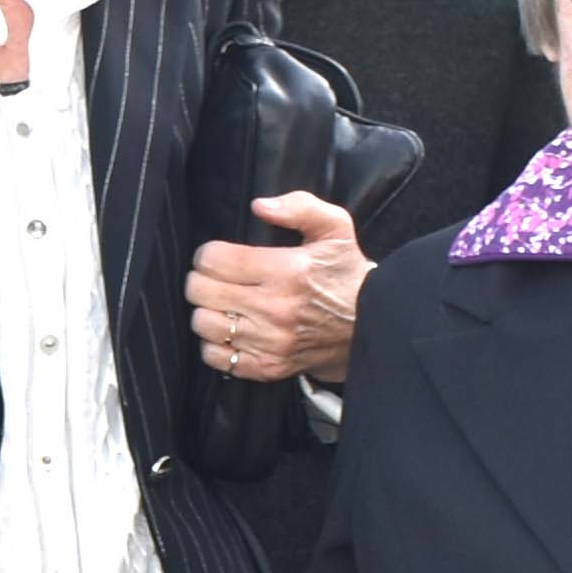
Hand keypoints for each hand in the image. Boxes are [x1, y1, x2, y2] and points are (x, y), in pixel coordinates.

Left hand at [188, 191, 366, 386]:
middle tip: (212, 278)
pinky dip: (214, 343)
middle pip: (201, 292)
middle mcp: (276, 308)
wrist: (371, 325)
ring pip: (203, 324)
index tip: (215, 255)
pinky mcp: (267, 367)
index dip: (207, 254)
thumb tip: (259, 205)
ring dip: (205, 310)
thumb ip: (300, 207)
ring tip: (221, 303)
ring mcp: (271, 342)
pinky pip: (216, 356)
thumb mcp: (335, 229)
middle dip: (200, 280)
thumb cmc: (345, 274)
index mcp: (288, 271)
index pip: (215, 260)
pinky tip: (230, 329)